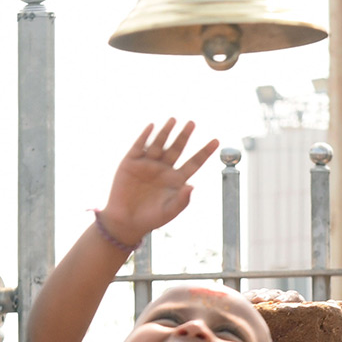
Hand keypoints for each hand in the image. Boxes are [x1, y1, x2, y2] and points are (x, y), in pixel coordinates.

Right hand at [100, 119, 218, 247]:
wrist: (125, 221)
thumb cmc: (150, 218)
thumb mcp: (169, 211)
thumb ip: (182, 200)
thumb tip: (192, 187)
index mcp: (176, 179)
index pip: (194, 162)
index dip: (205, 152)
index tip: (216, 141)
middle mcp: (163, 169)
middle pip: (177, 148)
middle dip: (184, 136)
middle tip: (192, 123)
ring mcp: (147, 164)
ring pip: (159, 144)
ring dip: (166, 132)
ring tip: (173, 120)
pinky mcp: (131, 163)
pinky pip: (139, 146)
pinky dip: (144, 136)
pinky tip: (152, 126)